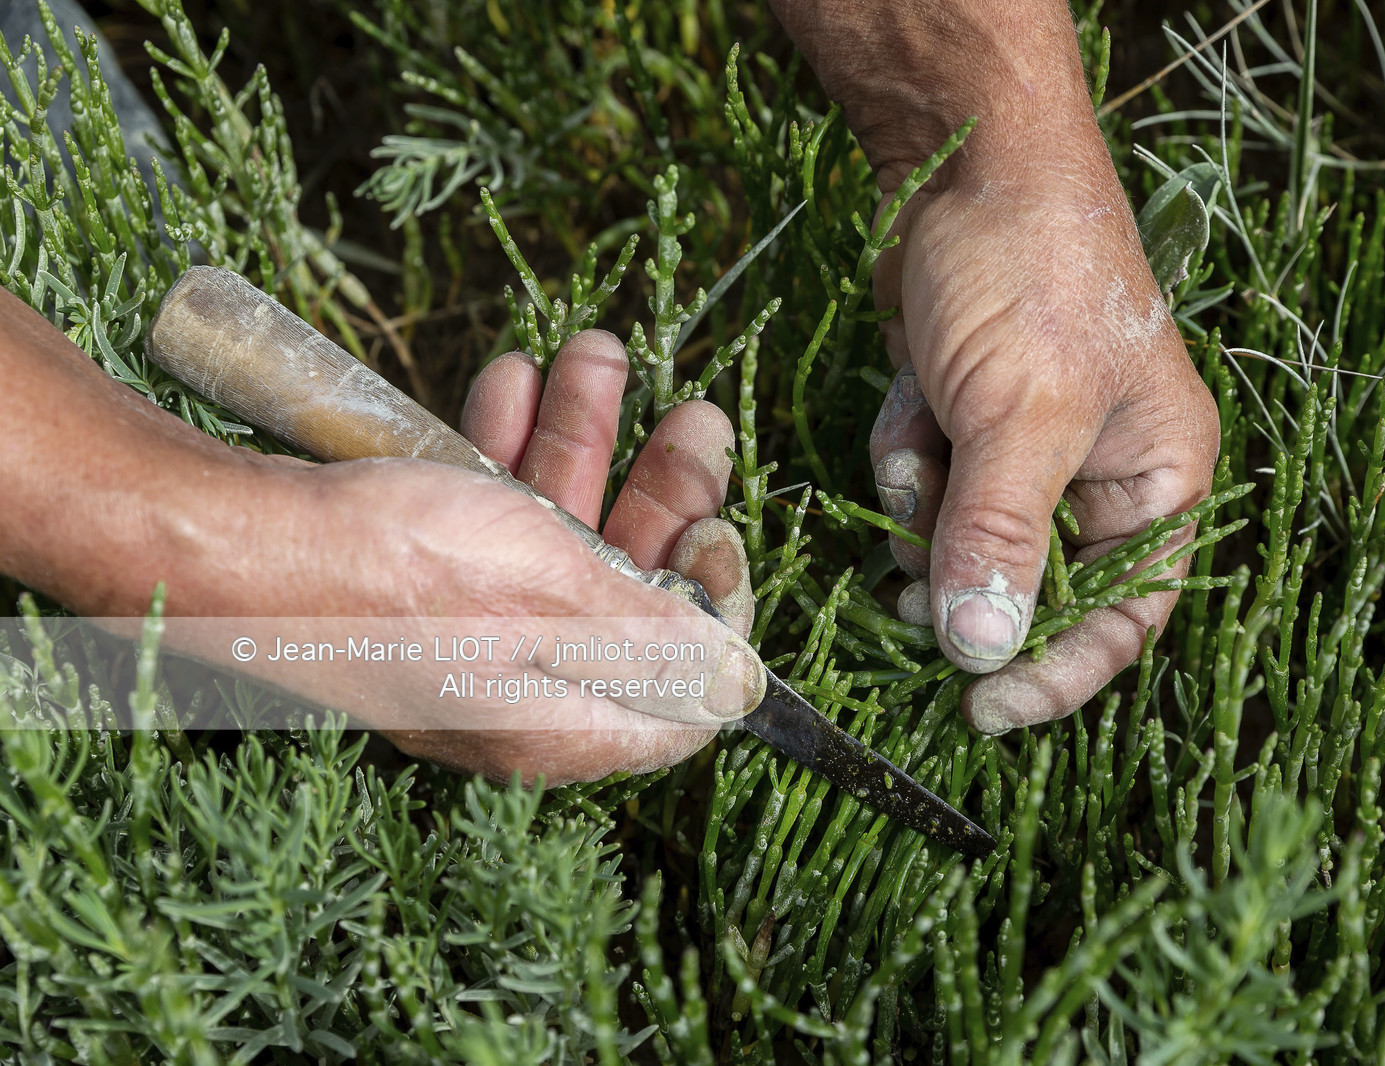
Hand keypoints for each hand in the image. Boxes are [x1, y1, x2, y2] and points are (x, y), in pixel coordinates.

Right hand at [0, 289, 758, 783]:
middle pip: (631, 597)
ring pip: (559, 539)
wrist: (217, 539)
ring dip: (584, 442)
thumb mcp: (547, 595)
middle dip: (663, 492)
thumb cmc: (384, 570)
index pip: (688, 693)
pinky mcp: (421, 584)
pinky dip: (507, 451)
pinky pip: (489, 520)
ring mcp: (468, 635)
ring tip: (596, 353)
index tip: (715, 532)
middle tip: (695, 417)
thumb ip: (651, 636)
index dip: (719, 611)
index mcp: (563, 723)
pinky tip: (513, 378)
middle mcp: (522, 690)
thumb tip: (745, 684)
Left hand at [771, 0, 1220, 732]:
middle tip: (910, 573)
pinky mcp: (962, 426)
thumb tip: (984, 653)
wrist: (961, 167)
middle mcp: (1096, 476)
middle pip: (1022, 584)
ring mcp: (1022, 451)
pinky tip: (907, 396)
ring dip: (921, 503)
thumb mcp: (1021, 415)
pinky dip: (902, 453)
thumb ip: (1004, 537)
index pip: (1122, 615)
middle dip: (960, 570)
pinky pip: (921, 487)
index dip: (1057, 672)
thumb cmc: (1030, 278)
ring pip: (955, 540)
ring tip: (922, 434)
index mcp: (1156, 480)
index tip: (981, 712)